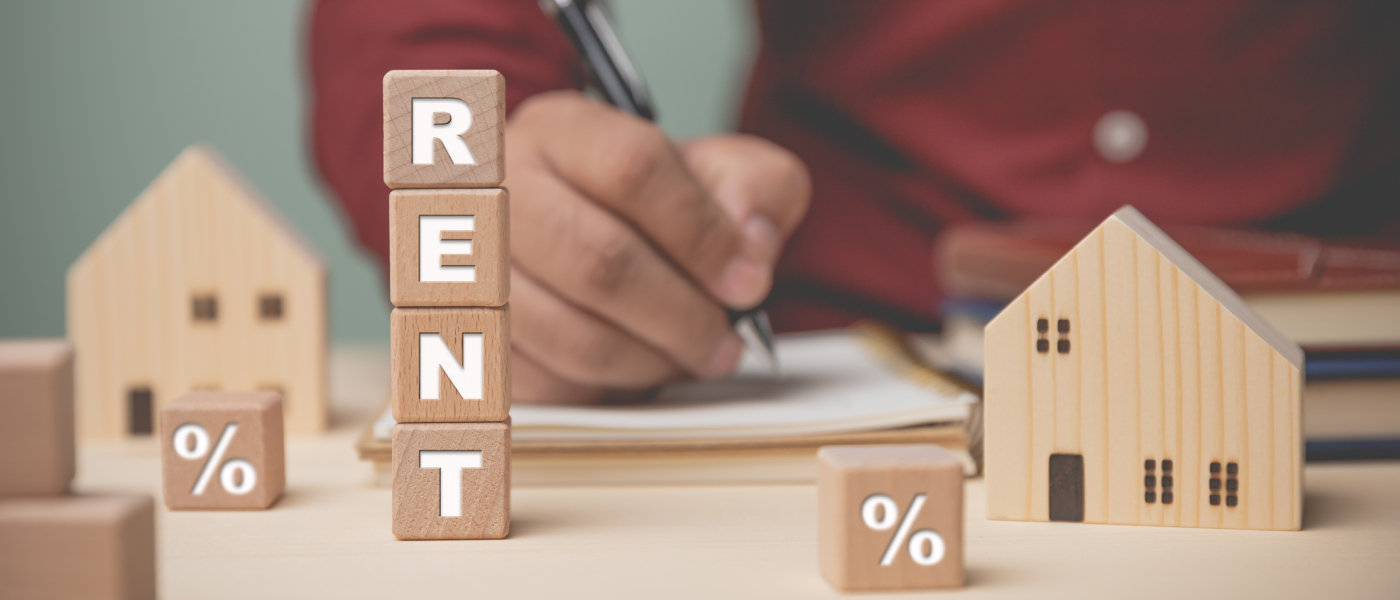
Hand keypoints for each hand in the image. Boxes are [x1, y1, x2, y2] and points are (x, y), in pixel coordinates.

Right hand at [504, 91, 810, 403]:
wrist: (576, 230)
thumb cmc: (645, 205)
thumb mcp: (715, 171)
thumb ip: (756, 188)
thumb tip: (751, 248)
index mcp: (559, 130)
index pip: (633, 168)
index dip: (703, 235)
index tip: (749, 282)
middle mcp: (499, 192)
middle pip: (599, 262)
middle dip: (683, 316)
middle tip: (725, 340)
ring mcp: (470, 270)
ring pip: (574, 337)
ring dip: (652, 361)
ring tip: (690, 356)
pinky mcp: (474, 342)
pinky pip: (551, 387)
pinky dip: (608, 391)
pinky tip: (637, 367)